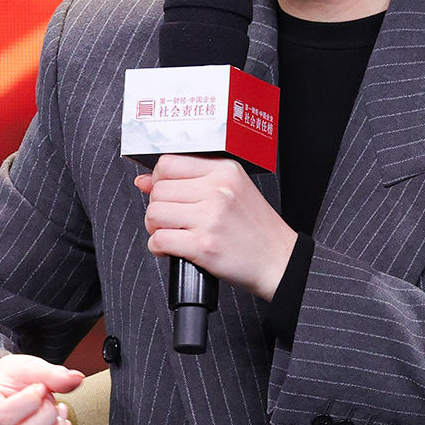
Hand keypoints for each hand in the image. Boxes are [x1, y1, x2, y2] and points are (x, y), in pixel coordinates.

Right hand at [0, 355, 84, 424]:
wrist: (5, 392)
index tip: (38, 388)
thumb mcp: (27, 368)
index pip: (4, 417)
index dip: (31, 401)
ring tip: (57, 413)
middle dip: (47, 415)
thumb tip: (76, 379)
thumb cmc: (10, 380)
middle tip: (48, 400)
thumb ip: (51, 374)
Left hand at [134, 153, 297, 300]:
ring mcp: (210, 218)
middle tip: (171, 220)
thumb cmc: (257, 230)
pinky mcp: (204, 246)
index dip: (159, 181)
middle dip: (157, 208)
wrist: (279, 261)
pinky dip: (158, 248)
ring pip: (154, 214)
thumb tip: (145, 181)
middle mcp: (218, 190)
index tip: (167, 195)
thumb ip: (189, 182)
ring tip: (172, 234)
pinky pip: (159, 241)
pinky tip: (173, 250)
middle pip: (158, 190)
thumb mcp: (232, 192)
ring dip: (155, 228)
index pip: (168, 163)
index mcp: (224, 170)